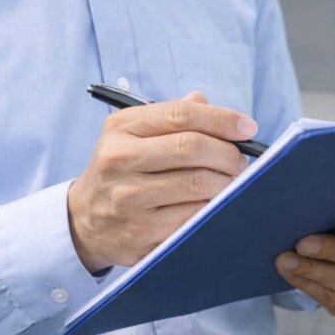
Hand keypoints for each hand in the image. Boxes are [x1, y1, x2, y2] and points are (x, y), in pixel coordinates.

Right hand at [68, 92, 255, 271]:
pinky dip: (213, 207)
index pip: (181, 115)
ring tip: (231, 181)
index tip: (248, 127)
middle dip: (229, 153)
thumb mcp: (136, 134)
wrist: (86, 220)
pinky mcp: (140, 233)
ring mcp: (128, 199)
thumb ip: (171, 116)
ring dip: (227, 182)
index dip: (222, 119)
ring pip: (198, 184)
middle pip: (192, 148)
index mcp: (121, 128)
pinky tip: (215, 203)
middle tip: (242, 160)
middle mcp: (119, 160)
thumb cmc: (124, 169)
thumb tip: (205, 101)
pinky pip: (193, 216)